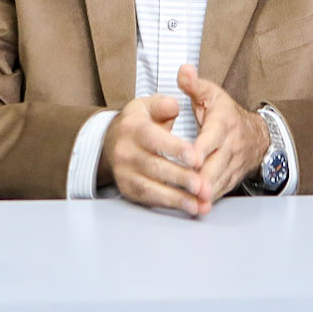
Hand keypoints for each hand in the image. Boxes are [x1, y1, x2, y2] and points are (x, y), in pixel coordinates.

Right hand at [99, 91, 207, 215]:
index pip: (154, 139)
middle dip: (181, 177)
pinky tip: (190, 206)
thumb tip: (174, 106)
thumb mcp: (147, 106)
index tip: (196, 158)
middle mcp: (125, 152)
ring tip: (199, 202)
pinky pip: (150, 199)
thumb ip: (163, 104)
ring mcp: (125, 173)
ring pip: (152, 188)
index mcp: (133, 128)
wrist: (110, 142)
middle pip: (154, 167)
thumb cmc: (137, 124)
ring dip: (178, 197)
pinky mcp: (128, 190)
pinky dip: (171, 205)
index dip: (176, 149)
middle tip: (202, 184)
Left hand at [180, 65, 269, 199]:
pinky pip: (220, 190)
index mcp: (223, 123)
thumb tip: (183, 71)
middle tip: (194, 188)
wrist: (255, 135)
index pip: (213, 137)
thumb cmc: (227, 113)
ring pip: (219, 181)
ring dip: (207, 193)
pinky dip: (209, 200)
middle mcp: (230, 146)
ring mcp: (232, 164)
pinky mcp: (231, 178)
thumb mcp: (211, 94)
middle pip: (217, 164)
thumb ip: (194, 85)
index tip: (192, 158)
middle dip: (205, 177)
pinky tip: (198, 208)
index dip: (202, 148)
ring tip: (194, 203)